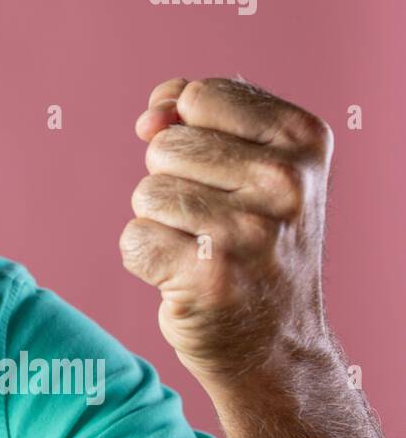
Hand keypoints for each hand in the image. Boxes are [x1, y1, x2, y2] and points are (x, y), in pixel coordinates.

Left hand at [119, 77, 334, 383]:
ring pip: (146, 192)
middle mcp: (286, 183)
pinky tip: (187, 277)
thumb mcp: (247, 158)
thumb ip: (190, 112)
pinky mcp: (210, 277)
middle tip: (216, 223)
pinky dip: (147, 260)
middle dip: (173, 181)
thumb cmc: (251, 238)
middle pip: (165, 145)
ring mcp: (250, 232)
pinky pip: (134, 239)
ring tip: (204, 249)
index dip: (188, 130)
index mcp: (303, 138)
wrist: (276, 341)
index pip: (198, 96)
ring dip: (160, 222)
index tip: (222, 173)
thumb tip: (150, 120)